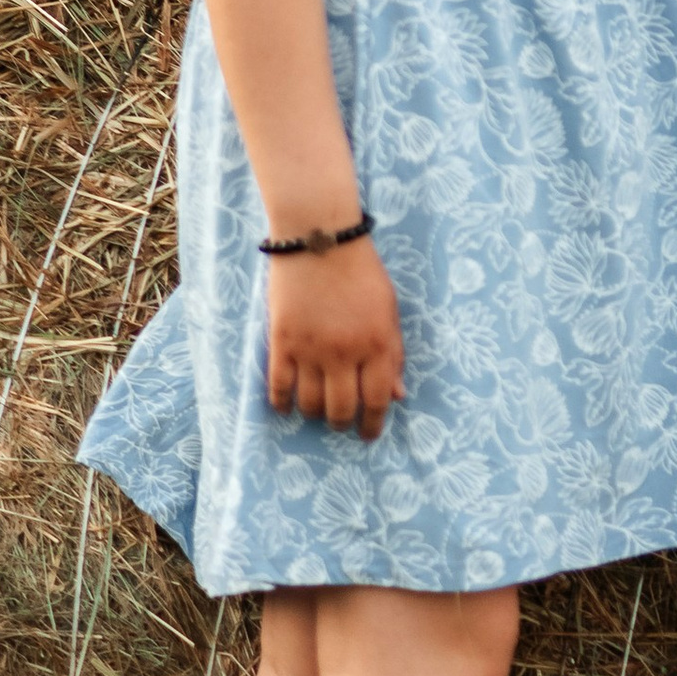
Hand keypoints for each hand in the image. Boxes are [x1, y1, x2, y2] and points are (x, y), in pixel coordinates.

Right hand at [267, 239, 405, 439]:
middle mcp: (345, 352)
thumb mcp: (389, 310)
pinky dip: (282, 402)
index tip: (369, 435)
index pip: (377, 399)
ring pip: (310, 404)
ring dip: (314, 414)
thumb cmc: (362, 273)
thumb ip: (393, 354)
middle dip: (343, 423)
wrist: (321, 241)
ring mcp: (311, 349)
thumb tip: (397, 395)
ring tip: (317, 411)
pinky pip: (279, 386)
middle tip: (341, 423)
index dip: (373, 423)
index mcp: (378, 343)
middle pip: (341, 408)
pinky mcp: (282, 341)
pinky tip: (286, 406)